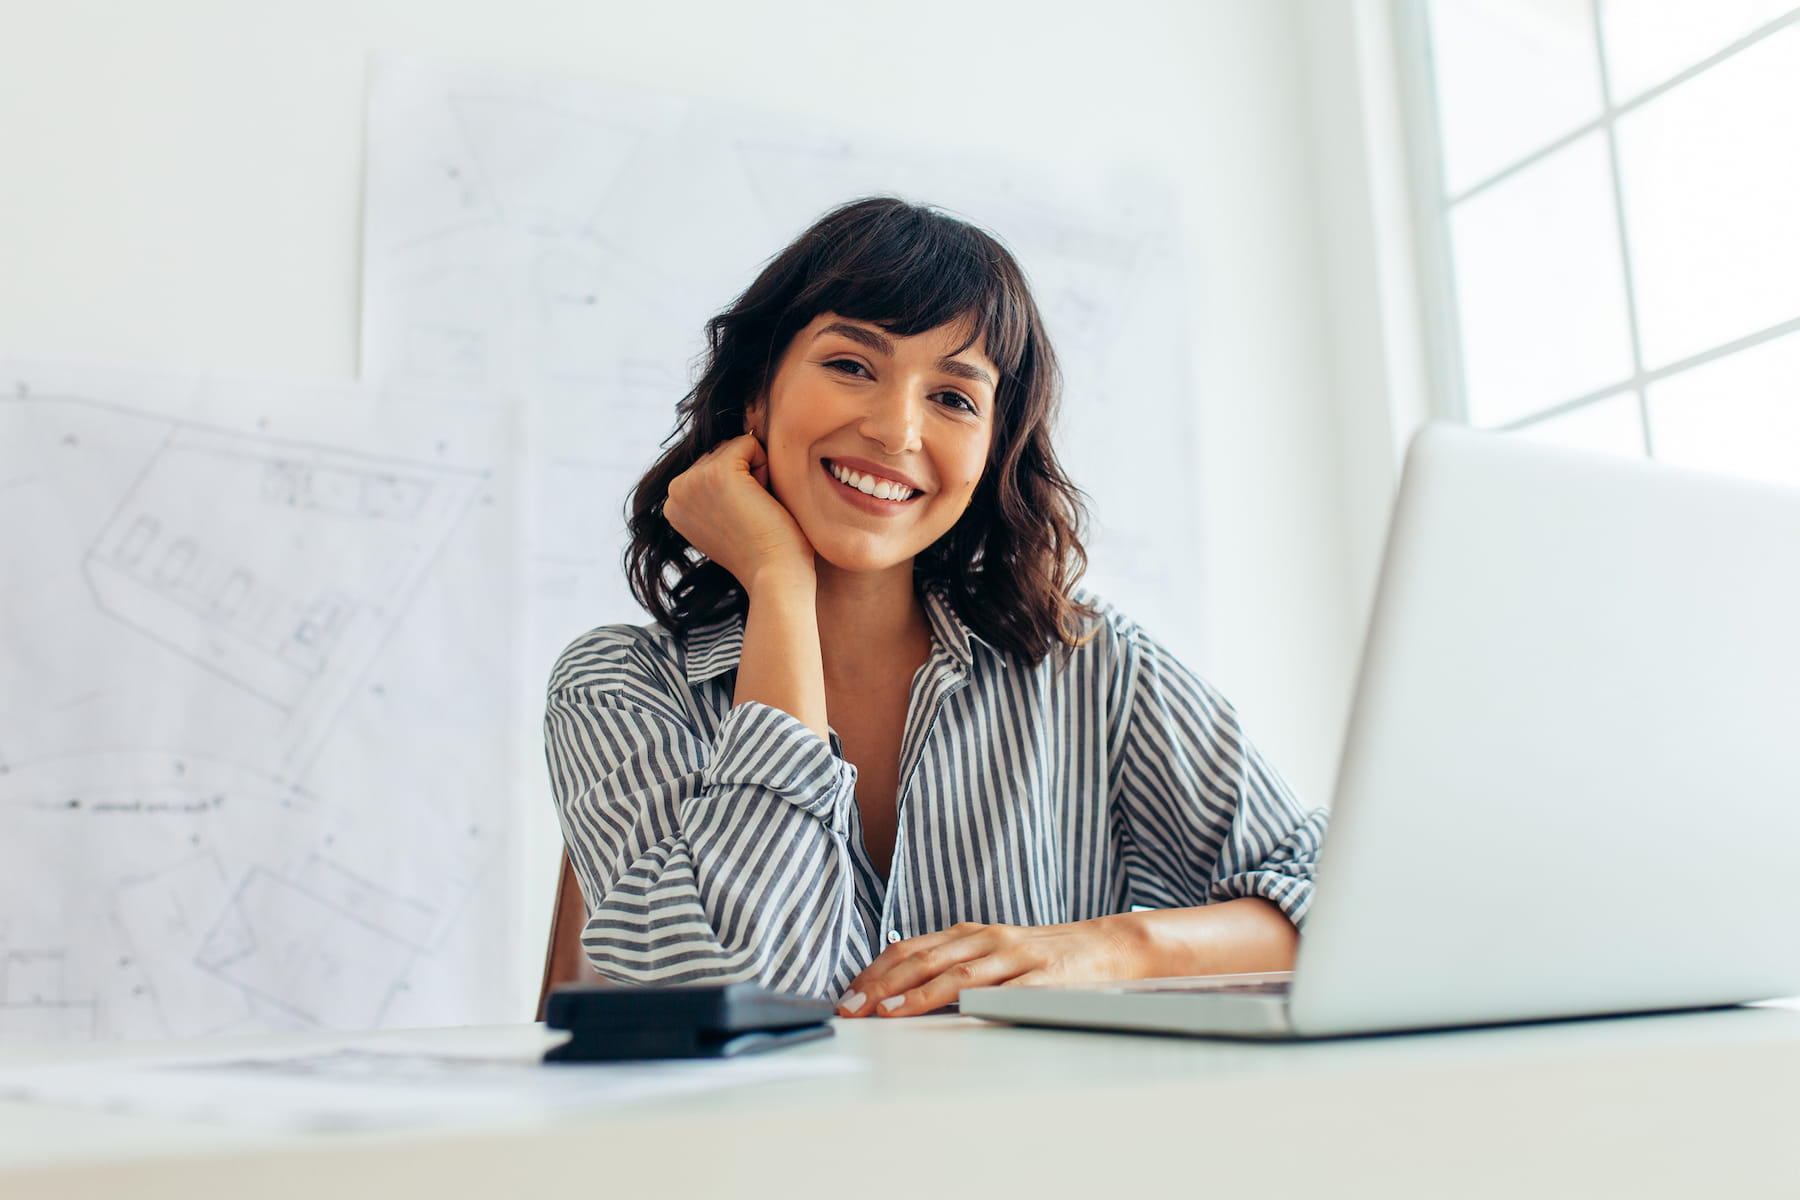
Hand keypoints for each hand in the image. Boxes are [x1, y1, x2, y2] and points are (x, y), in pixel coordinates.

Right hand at [662, 433, 814, 590]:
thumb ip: (717, 489)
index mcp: (674, 504)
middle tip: (751, 517)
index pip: (711, 464)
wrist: (775, 575)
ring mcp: (693, 481)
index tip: (740, 521)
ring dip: (757, 473)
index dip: (738, 487)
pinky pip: (750, 444)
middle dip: (747, 476)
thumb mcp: (727, 516)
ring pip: (736, 447)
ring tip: (756, 510)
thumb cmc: (764, 550)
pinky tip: (762, 501)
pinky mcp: (717, 473)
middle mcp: (675, 491)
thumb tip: (734, 443)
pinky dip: (766, 467)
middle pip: (723, 451)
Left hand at [836, 918, 1142, 1017]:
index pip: (911, 949)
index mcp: (970, 934)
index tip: (847, 996)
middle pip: (925, 959)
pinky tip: (957, 1014)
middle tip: (852, 1008)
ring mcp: (1016, 959)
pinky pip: (1009, 992)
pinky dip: (980, 1002)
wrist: (1106, 945)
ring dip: (918, 994)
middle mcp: (988, 940)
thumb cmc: (1041, 957)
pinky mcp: (1045, 981)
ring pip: (959, 974)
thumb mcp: (990, 953)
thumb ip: (951, 965)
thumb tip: (896, 992)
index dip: (875, 972)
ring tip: (888, 1012)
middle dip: (883, 985)